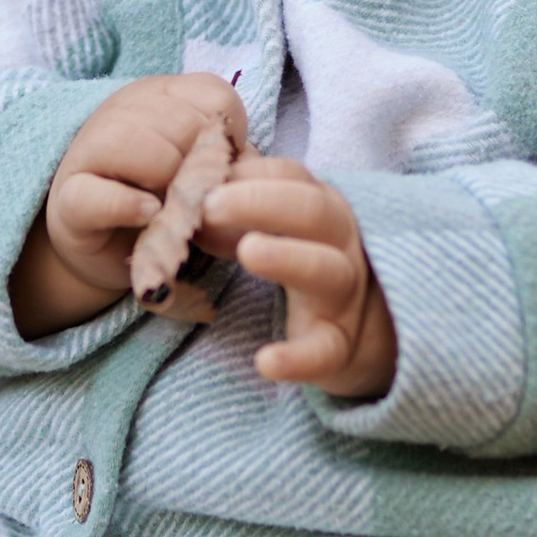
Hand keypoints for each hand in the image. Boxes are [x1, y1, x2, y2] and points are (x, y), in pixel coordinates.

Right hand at [10, 72, 248, 339]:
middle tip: (198, 199)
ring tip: (172, 210)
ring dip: (170, 187)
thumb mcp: (205, 173)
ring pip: (144, 150)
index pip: (216, 95)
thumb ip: (234, 164)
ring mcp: (91, 151)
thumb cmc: (164, 200)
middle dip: (202, 170)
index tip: (220, 169)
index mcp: (162, 95)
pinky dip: (130, 205)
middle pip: (184, 125)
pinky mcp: (70, 199)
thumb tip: (254, 171)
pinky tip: (150, 215)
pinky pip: (101, 195)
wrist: (105, 244)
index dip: (230, 139)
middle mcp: (123, 111)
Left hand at [197, 159, 396, 398]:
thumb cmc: (300, 259)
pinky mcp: (338, 344)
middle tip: (210, 204)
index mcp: (319, 207)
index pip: (293, 177)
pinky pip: (324, 351)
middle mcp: (339, 243)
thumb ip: (230, 211)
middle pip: (312, 211)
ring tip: (248, 250)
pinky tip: (266, 362)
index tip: (208, 178)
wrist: (357, 327)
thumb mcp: (272, 228)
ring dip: (287, 257)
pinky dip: (298, 359)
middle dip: (262, 202)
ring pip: (325, 270)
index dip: (252, 174)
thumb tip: (179, 199)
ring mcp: (343, 294)